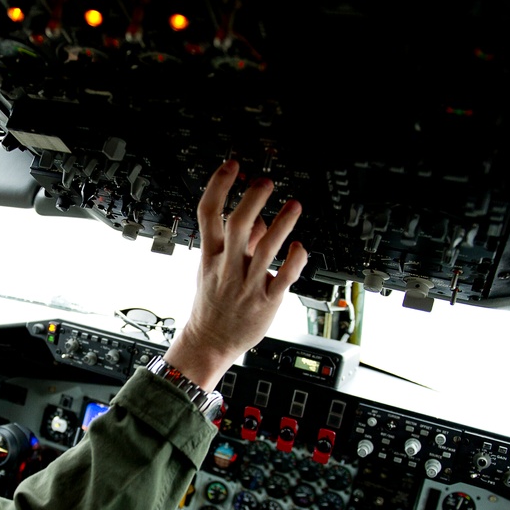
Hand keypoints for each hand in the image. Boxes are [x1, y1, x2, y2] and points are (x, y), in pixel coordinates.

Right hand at [163, 160, 307, 390]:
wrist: (210, 342)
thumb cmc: (212, 304)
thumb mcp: (214, 269)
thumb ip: (238, 243)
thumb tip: (262, 218)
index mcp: (210, 256)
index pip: (208, 214)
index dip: (218, 186)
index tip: (232, 167)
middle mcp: (227, 267)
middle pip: (237, 226)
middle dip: (252, 199)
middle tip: (265, 182)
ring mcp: (247, 284)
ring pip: (265, 249)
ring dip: (282, 225)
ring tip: (294, 205)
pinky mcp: (267, 301)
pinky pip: (284, 277)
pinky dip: (295, 260)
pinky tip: (300, 247)